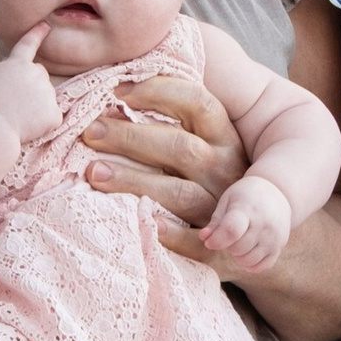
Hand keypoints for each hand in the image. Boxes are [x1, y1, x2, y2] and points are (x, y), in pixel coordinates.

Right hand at [0, 24, 61, 145]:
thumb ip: (10, 73)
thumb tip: (21, 80)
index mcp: (17, 63)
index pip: (28, 44)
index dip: (37, 34)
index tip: (46, 26)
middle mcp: (37, 73)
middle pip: (40, 75)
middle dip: (32, 85)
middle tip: (15, 101)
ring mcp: (48, 92)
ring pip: (46, 97)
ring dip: (36, 106)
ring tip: (16, 116)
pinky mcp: (54, 113)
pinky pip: (51, 118)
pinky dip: (42, 125)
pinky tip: (27, 128)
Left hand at [82, 70, 249, 268]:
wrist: (250, 238)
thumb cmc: (208, 182)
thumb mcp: (203, 146)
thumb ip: (171, 124)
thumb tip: (111, 101)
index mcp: (224, 138)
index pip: (198, 103)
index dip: (159, 91)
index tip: (117, 91)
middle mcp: (226, 170)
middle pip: (180, 147)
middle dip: (131, 137)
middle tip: (90, 132)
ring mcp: (222, 210)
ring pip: (179, 193)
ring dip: (134, 181)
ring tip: (93, 173)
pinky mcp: (218, 249)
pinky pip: (195, 243)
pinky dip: (169, 234)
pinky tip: (141, 221)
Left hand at [198, 170, 293, 272]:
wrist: (277, 193)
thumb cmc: (246, 196)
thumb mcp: (227, 201)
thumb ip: (215, 222)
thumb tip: (204, 238)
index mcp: (248, 208)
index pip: (232, 231)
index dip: (217, 240)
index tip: (210, 242)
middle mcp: (264, 224)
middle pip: (237, 249)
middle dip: (227, 246)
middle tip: (230, 235)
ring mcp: (274, 237)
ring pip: (247, 261)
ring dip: (238, 256)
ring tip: (239, 242)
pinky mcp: (280, 247)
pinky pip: (260, 267)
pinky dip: (250, 264)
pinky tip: (248, 251)